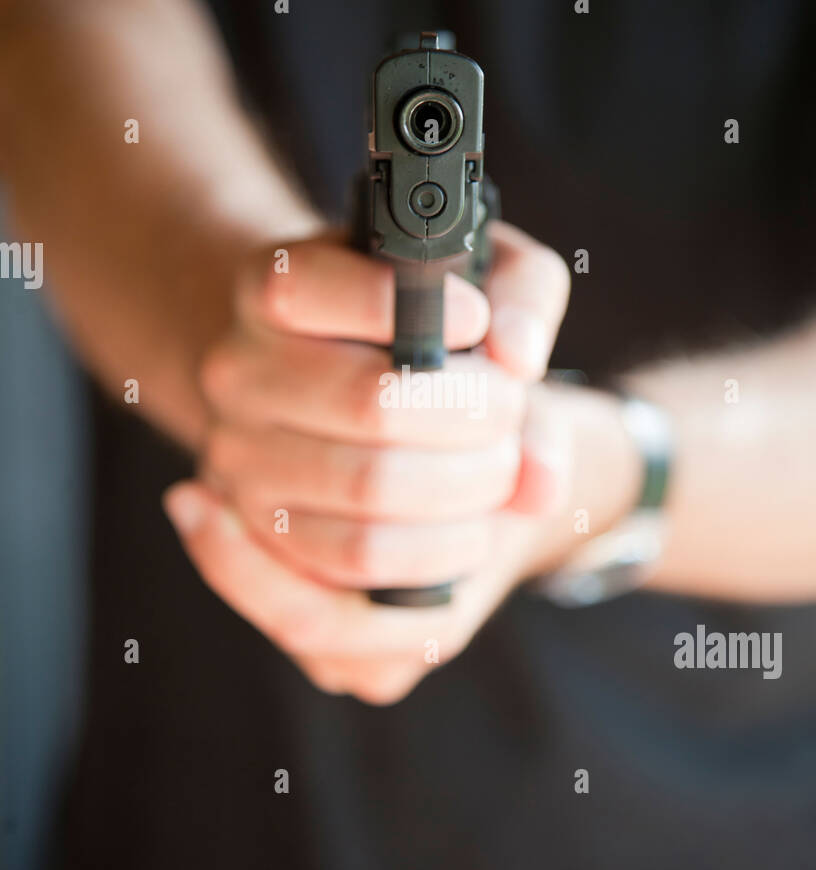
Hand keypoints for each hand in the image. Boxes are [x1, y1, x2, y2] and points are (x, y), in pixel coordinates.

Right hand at [162, 224, 633, 701]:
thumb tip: (517, 356)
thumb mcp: (487, 282)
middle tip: (510, 412)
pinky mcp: (263, 547)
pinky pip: (334, 587)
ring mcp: (238, 468)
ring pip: (365, 504)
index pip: (301, 289)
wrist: (384, 402)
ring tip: (502, 474)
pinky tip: (469, 538)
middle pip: (370, 406)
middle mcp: (237, 377)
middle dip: (475, 416)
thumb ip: (523, 294)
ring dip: (465, 494)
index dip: (402, 306)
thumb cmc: (439, 338)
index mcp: (272, 292)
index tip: (474, 317)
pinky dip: (428, 565)